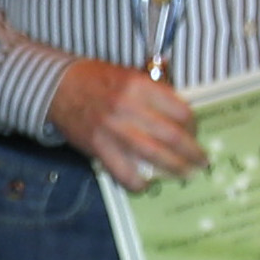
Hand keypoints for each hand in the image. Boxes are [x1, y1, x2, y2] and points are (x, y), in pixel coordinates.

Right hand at [46, 57, 207, 190]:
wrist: (57, 87)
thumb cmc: (97, 79)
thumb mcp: (130, 75)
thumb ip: (155, 93)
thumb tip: (180, 117)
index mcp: (140, 86)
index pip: (181, 112)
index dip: (194, 127)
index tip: (195, 134)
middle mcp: (128, 107)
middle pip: (173, 137)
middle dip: (192, 153)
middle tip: (202, 161)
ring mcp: (112, 129)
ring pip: (154, 155)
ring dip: (175, 168)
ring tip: (185, 174)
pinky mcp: (98, 147)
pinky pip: (124, 172)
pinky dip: (139, 183)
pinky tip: (147, 184)